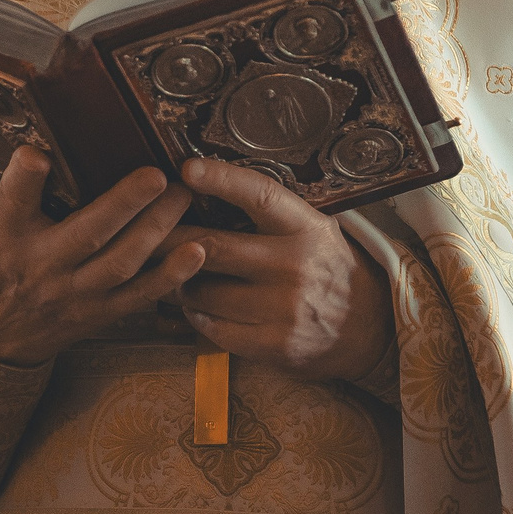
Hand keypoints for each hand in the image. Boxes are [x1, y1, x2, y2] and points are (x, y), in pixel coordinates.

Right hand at [0, 137, 202, 368]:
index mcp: (4, 237)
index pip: (10, 204)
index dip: (22, 181)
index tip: (35, 154)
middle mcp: (41, 266)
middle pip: (85, 236)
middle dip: (121, 205)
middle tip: (154, 174)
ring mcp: (75, 293)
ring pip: (121, 264)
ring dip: (155, 233)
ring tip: (182, 197)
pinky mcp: (101, 312)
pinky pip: (141, 297)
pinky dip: (171, 278)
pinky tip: (198, 251)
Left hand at [167, 157, 391, 382]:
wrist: (371, 331)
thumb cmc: (326, 269)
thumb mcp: (314, 230)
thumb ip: (271, 213)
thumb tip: (203, 183)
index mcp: (307, 228)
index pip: (261, 196)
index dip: (222, 180)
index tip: (187, 169)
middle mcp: (296, 266)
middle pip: (212, 247)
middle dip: (167, 239)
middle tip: (140, 231)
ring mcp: (285, 309)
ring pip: (204, 292)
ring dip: (176, 283)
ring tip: (165, 273)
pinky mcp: (275, 344)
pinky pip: (214, 328)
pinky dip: (196, 317)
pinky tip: (194, 308)